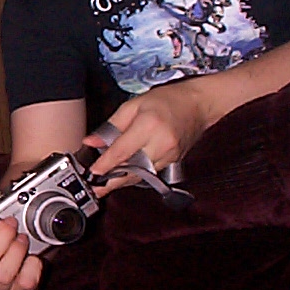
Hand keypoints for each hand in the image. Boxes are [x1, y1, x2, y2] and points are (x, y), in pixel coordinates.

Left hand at [83, 82, 208, 196]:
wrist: (198, 104)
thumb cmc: (166, 100)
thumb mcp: (133, 106)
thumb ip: (111, 126)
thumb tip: (91, 142)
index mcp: (148, 125)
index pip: (122, 151)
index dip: (105, 164)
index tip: (92, 172)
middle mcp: (161, 144)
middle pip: (132, 169)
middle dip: (112, 181)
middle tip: (95, 188)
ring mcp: (170, 155)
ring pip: (141, 175)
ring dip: (122, 181)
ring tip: (104, 185)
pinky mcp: (173, 161)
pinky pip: (150, 173)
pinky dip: (135, 175)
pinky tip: (123, 176)